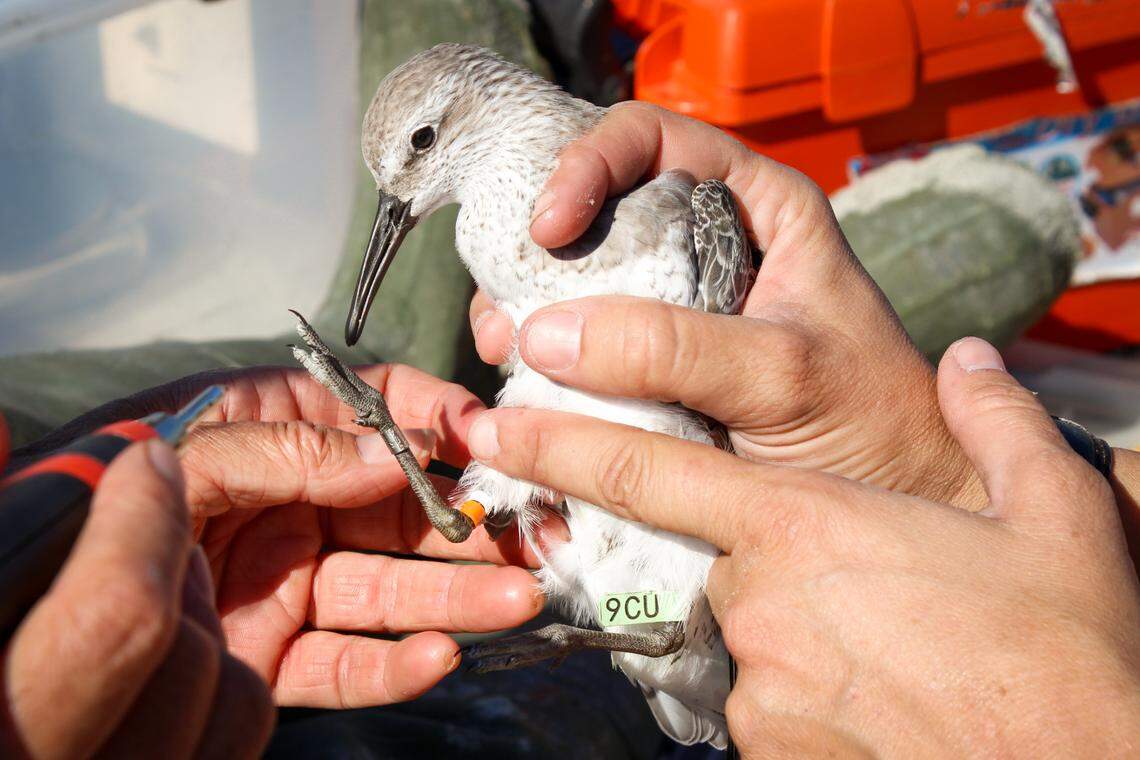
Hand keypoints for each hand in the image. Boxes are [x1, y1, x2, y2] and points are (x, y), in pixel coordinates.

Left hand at [13, 364, 546, 709]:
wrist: (32, 606)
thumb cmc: (105, 495)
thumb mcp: (193, 447)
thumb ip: (293, 448)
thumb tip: (389, 454)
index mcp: (275, 434)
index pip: (375, 412)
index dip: (434, 419)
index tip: (488, 436)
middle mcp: (294, 505)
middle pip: (402, 508)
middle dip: (468, 519)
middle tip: (526, 533)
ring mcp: (289, 580)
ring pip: (390, 589)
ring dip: (456, 594)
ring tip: (515, 596)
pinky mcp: (278, 651)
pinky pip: (348, 661)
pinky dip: (396, 664)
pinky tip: (439, 655)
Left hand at [460, 336, 1139, 754]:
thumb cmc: (1066, 653)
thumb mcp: (1055, 515)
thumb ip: (996, 423)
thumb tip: (971, 362)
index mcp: (801, 526)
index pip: (645, 468)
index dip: (559, 441)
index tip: (497, 426)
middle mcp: (758, 604)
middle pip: (721, 558)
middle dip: (769, 561)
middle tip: (865, 590)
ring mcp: (758, 686)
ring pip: (749, 633)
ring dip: (803, 632)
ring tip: (896, 652)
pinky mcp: (767, 752)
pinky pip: (768, 701)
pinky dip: (811, 692)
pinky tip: (886, 701)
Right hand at [470, 102, 983, 508]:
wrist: (889, 500)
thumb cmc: (867, 421)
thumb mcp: (781, 373)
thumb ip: (676, 348)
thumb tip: (547, 334)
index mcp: (753, 204)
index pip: (651, 140)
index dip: (588, 164)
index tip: (550, 227)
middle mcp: (705, 241)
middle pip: (596, 211)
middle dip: (539, 254)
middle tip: (508, 315)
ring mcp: (673, 305)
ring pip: (578, 280)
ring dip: (530, 311)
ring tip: (505, 353)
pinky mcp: (650, 364)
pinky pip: (581, 345)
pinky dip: (544, 363)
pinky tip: (526, 386)